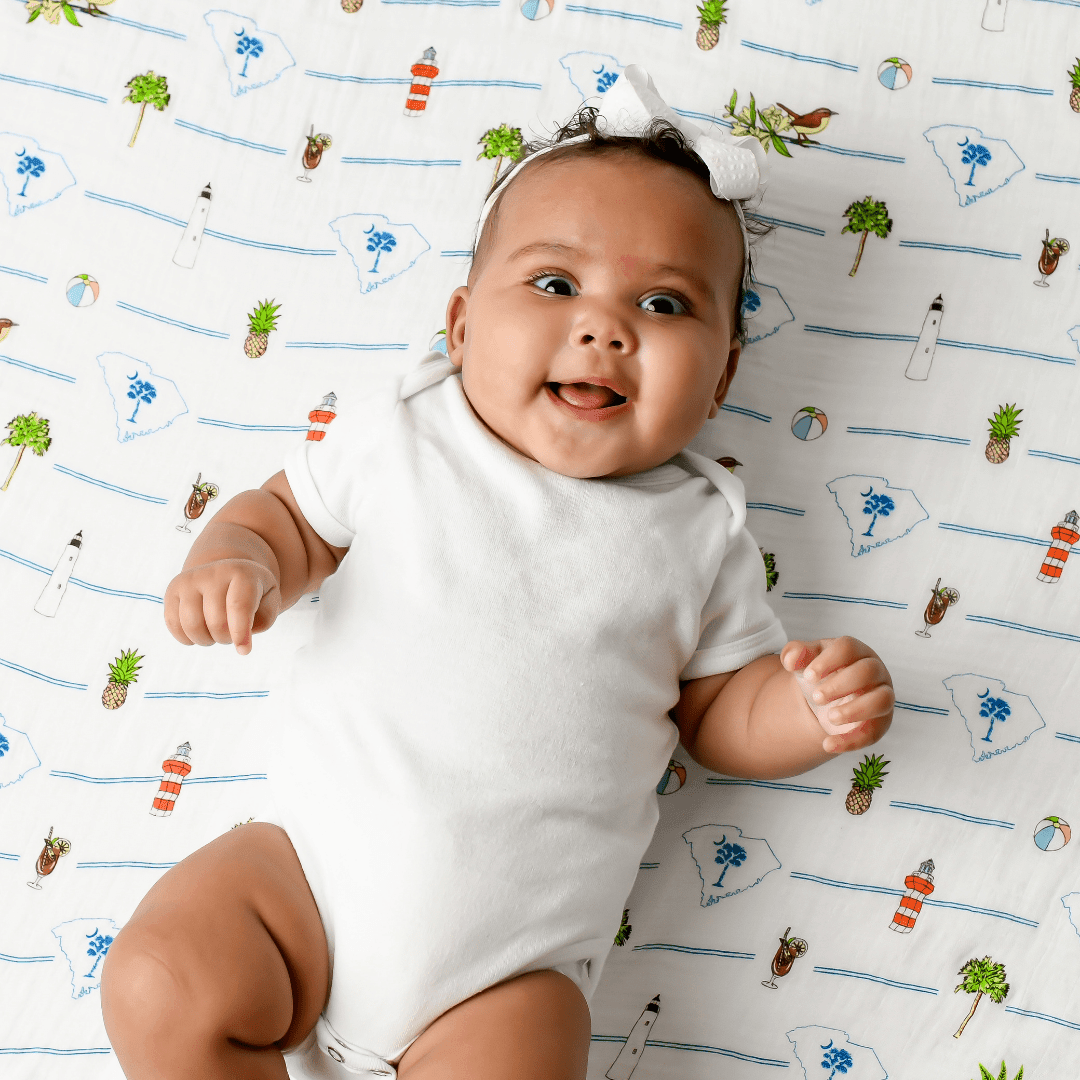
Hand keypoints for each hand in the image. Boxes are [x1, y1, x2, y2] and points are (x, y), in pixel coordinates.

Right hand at [164, 558, 281, 655]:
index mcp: (241, 572)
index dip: (240, 632)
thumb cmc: (252, 592)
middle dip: (227, 638)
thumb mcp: (269, 601)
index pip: (238, 606)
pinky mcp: (172, 590)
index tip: (244, 651)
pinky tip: (201, 632)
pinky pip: (174, 625)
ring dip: (207, 640)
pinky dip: (188, 638)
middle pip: (216, 622)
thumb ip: (263, 621)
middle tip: (232, 634)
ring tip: (217, 633)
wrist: (227, 572)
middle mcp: (212, 572)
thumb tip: (241, 643)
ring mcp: (189, 580)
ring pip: (192, 626)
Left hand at [780, 636, 893, 754]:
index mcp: (855, 651)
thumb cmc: (821, 672)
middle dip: (840, 685)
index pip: (848, 648)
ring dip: (855, 710)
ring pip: (882, 700)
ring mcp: (882, 696)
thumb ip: (795, 654)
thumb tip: (790, 659)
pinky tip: (828, 745)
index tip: (808, 676)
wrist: (828, 698)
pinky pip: (873, 733)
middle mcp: (875, 671)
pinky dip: (851, 741)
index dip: (828, 661)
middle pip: (868, 671)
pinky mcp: (880, 722)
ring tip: (829, 717)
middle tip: (815, 697)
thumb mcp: (805, 661)